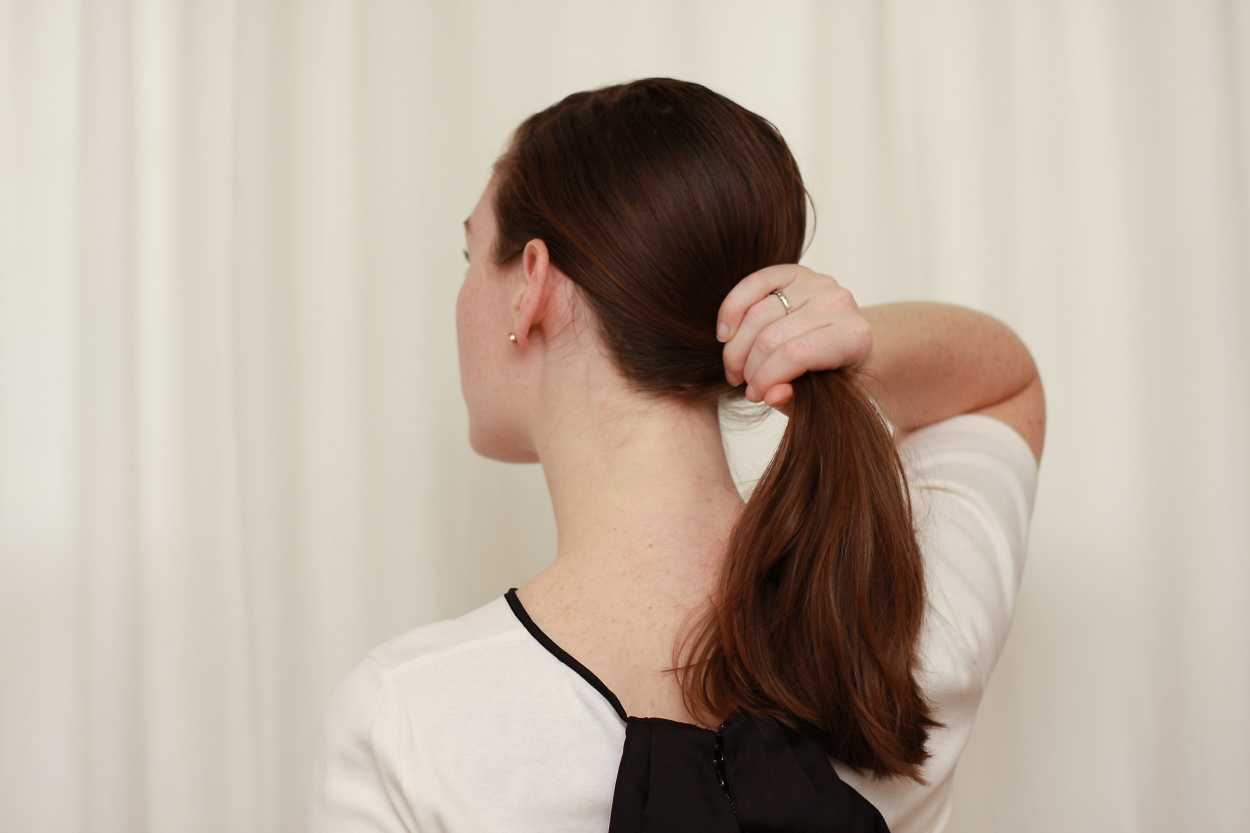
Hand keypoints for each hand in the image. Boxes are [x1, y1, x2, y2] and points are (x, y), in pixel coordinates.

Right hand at [715, 264, 872, 417]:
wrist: (848, 344)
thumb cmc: (836, 375)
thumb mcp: (825, 400)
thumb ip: (797, 401)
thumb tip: (771, 394)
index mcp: (853, 337)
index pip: (796, 354)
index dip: (766, 378)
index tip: (755, 395)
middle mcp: (838, 303)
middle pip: (772, 335)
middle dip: (748, 366)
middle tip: (741, 383)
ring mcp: (816, 284)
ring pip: (757, 313)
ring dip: (736, 346)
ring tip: (735, 367)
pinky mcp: (795, 272)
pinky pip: (755, 283)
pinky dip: (733, 308)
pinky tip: (725, 334)